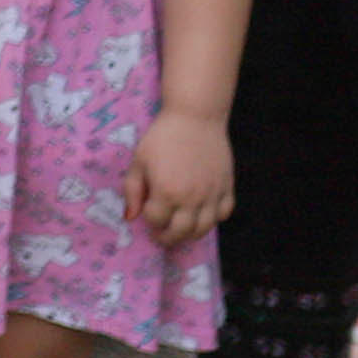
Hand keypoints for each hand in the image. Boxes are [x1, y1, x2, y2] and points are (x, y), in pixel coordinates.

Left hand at [125, 109, 235, 248]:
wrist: (195, 118)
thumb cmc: (161, 138)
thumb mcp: (139, 162)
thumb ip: (133, 191)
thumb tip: (130, 217)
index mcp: (167, 192)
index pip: (156, 220)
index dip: (149, 221)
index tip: (146, 218)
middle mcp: (192, 199)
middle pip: (181, 232)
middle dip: (168, 238)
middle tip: (161, 237)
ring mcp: (212, 195)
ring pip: (205, 228)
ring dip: (191, 234)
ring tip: (181, 231)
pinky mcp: (227, 188)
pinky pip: (224, 213)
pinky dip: (213, 220)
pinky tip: (203, 216)